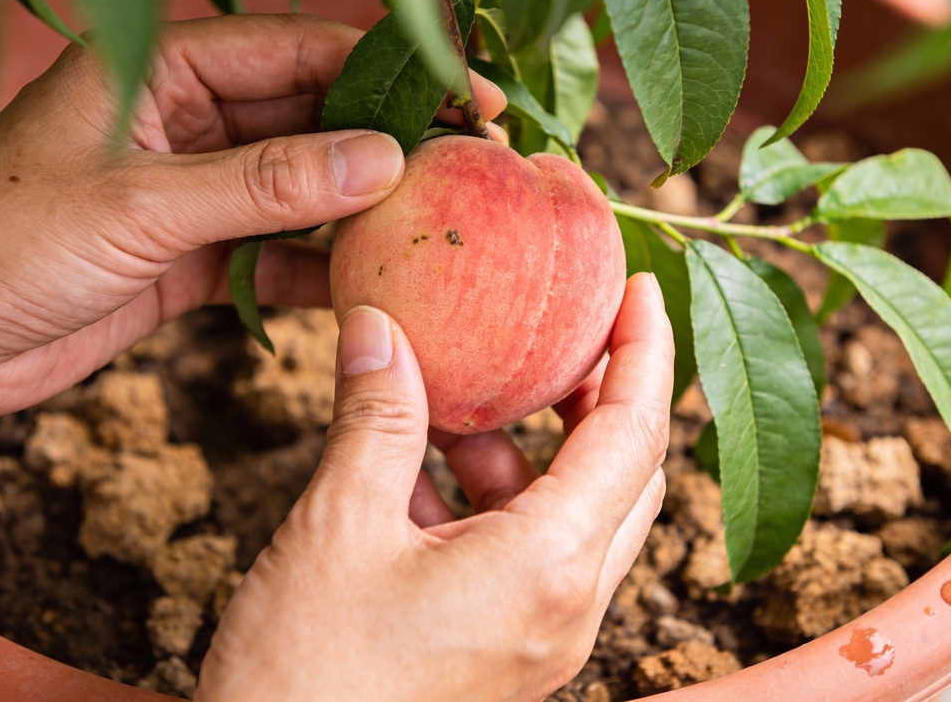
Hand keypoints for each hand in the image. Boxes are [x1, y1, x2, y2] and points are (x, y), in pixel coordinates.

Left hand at [0, 14, 503, 497]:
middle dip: (386, 146)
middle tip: (470, 172)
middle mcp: (185, 120)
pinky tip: (368, 284)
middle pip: (311, 119)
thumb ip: (265, 183)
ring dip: (360, 211)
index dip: (386, 73)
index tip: (465, 98)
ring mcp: (194, 189)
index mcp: (161, 70)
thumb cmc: (4, 245)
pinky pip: (276, 249)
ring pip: (301, 188)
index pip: (298, 52)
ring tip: (437, 234)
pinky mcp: (193, 254)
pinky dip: (318, 266)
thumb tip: (380, 160)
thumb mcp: (143, 205)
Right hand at [198, 274, 674, 701]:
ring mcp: (539, 639)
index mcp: (548, 568)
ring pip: (572, 518)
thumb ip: (375, 418)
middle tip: (564, 330)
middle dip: (600, 396)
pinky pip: (526, 558)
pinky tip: (419, 471)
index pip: (632, 436)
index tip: (637, 288)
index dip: (644, 351)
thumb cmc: (307, 679)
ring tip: (464, 396)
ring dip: (529, 450)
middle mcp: (566, 608)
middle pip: (622, 476)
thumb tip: (377, 327)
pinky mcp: (505, 655)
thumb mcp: (338, 526)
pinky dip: (490, 501)